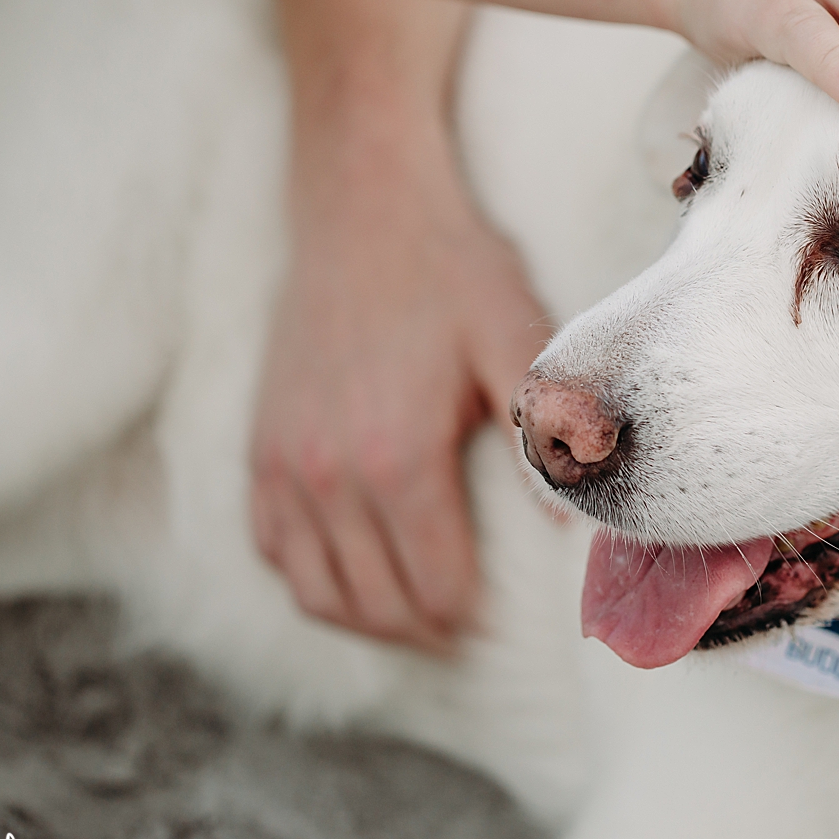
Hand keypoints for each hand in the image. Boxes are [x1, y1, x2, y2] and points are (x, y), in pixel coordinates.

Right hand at [250, 0, 549, 652]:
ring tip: (419, 620)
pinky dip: (312, 579)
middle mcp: (328, 473)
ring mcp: (283, 462)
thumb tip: (578, 525)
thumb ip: (547, 436)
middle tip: (469, 632)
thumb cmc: (452, 268)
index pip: (434, 587)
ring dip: (370, 620)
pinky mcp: (260, 445)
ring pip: (316, 591)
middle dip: (429, 631)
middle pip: (377, 603)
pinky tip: (355, 573)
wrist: (364, 206)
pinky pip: (272, 548)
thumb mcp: (519, 340)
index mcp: (397, 458)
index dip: (473, 617)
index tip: (503, 619)